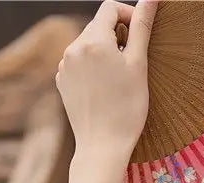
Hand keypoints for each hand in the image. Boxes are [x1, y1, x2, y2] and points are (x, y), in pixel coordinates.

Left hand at [55, 0, 157, 166]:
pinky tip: (104, 89)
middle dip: (116, 35)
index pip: (110, 8)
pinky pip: (78, 63)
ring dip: (104, 52)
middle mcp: (74, 47)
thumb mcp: (138, 65)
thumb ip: (141, 28)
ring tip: (118, 79)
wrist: (102, 147)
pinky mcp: (62, 81)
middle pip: (98, 26)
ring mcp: (65, 65)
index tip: (140, 32)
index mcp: (94, 40)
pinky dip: (92, 68)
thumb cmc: (127, 109)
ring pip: (88, 45)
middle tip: (132, 61)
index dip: (128, 14)